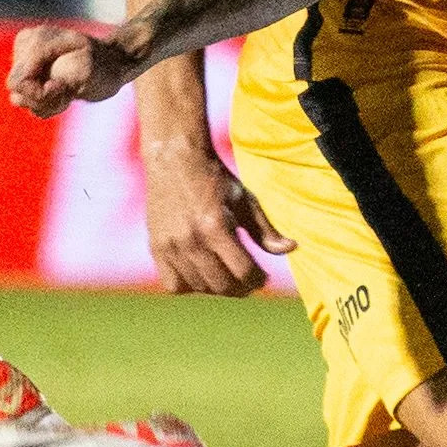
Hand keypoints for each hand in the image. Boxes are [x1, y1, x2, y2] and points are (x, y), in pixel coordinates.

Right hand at [8, 22, 141, 115]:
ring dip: (45, 102)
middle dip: (43, 99)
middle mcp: (26, 44)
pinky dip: (45, 102)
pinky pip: (26, 97)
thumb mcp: (87, 71)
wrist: (112, 64)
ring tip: (67, 92)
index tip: (63, 88)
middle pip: (17, 90)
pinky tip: (63, 92)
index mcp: (37, 40)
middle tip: (68, 92)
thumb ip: (57, 77)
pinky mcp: (28, 70)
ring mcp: (24, 56)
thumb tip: (25, 90)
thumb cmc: (104, 67)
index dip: (40, 94)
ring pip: (20, 97)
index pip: (18, 81)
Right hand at [141, 136, 294, 294]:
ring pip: (199, 288)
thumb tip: (291, 248)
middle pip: (222, 285)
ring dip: (217, 287)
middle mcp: (190, 239)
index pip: (243, 271)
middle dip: (241, 288)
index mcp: (215, 226)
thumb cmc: (214, 178)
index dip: (258, 279)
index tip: (263, 277)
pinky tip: (200, 275)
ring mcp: (169, 246)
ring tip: (227, 275)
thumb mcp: (245, 199)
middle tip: (248, 281)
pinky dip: (189, 286)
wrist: (174, 158)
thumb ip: (265, 229)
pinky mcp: (156, 247)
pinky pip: (173, 285)